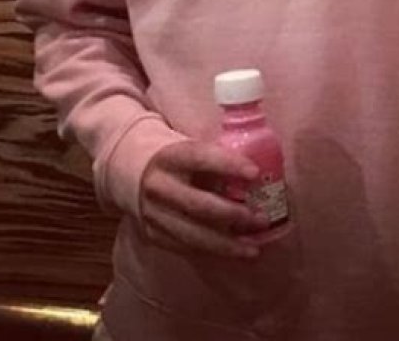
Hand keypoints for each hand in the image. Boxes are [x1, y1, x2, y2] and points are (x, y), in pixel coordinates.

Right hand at [139, 139, 269, 258]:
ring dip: (226, 243)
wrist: (136, 172)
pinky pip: (186, 247)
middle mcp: (158, 186)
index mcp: (169, 156)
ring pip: (192, 234)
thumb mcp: (190, 145)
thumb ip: (217, 156)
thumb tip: (262, 164)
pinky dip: (212, 251)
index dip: (228, 164)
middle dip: (232, 214)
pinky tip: (235, 252)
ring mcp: (152, 214)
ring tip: (254, 247)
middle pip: (198, 204)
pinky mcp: (153, 234)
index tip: (254, 173)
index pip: (200, 157)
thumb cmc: (179, 158)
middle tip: (261, 219)